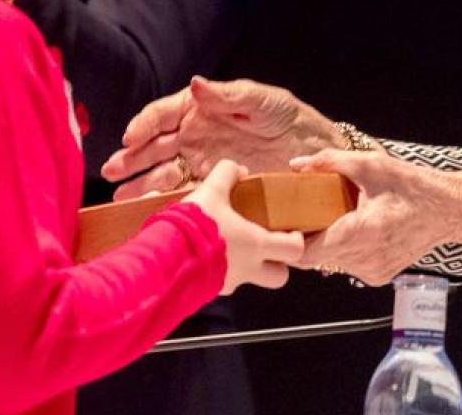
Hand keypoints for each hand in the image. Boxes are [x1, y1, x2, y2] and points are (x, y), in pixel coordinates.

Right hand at [103, 76, 338, 200]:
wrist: (312, 151)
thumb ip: (228, 96)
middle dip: (131, 158)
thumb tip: (196, 84)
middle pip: (154, 146)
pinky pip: (184, 194)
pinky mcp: (214, 188)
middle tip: (112, 171)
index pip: (163, 115)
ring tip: (122, 195)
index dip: (144, 125)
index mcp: (201, 109)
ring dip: (141, 183)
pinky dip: (165, 202)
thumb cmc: (287, 117)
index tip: (131, 138)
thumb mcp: (262, 101)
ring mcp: (202, 163)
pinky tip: (149, 209)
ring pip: (163, 173)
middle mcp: (195, 136)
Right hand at [185, 160, 305, 295]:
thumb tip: (239, 170)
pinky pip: (223, 282)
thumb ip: (227, 174)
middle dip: (277, 264)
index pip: (294, 251)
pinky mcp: (209, 291)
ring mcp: (229, 283)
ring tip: (228, 246)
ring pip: (249, 280)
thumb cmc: (195, 225)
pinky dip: (221, 271)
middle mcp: (248, 269)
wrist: (164, 259)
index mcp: (256, 245)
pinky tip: (206, 254)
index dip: (296, 241)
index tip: (289, 231)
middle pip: (280, 277)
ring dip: (246, 266)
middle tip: (266, 246)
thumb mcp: (211, 190)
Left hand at [290, 151, 461, 286]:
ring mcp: (372, 272)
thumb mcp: (371, 165)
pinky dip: (345, 248)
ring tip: (334, 216)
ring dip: (327, 241)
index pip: (305, 253)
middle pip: (315, 257)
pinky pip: (348, 264)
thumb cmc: (414, 187)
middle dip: (306, 236)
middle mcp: (364, 260)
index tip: (285, 221)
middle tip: (304, 212)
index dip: (289, 239)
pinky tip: (355, 227)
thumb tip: (296, 166)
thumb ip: (330, 162)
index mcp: (360, 234)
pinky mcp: (378, 276)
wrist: (450, 211)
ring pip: (331, 262)